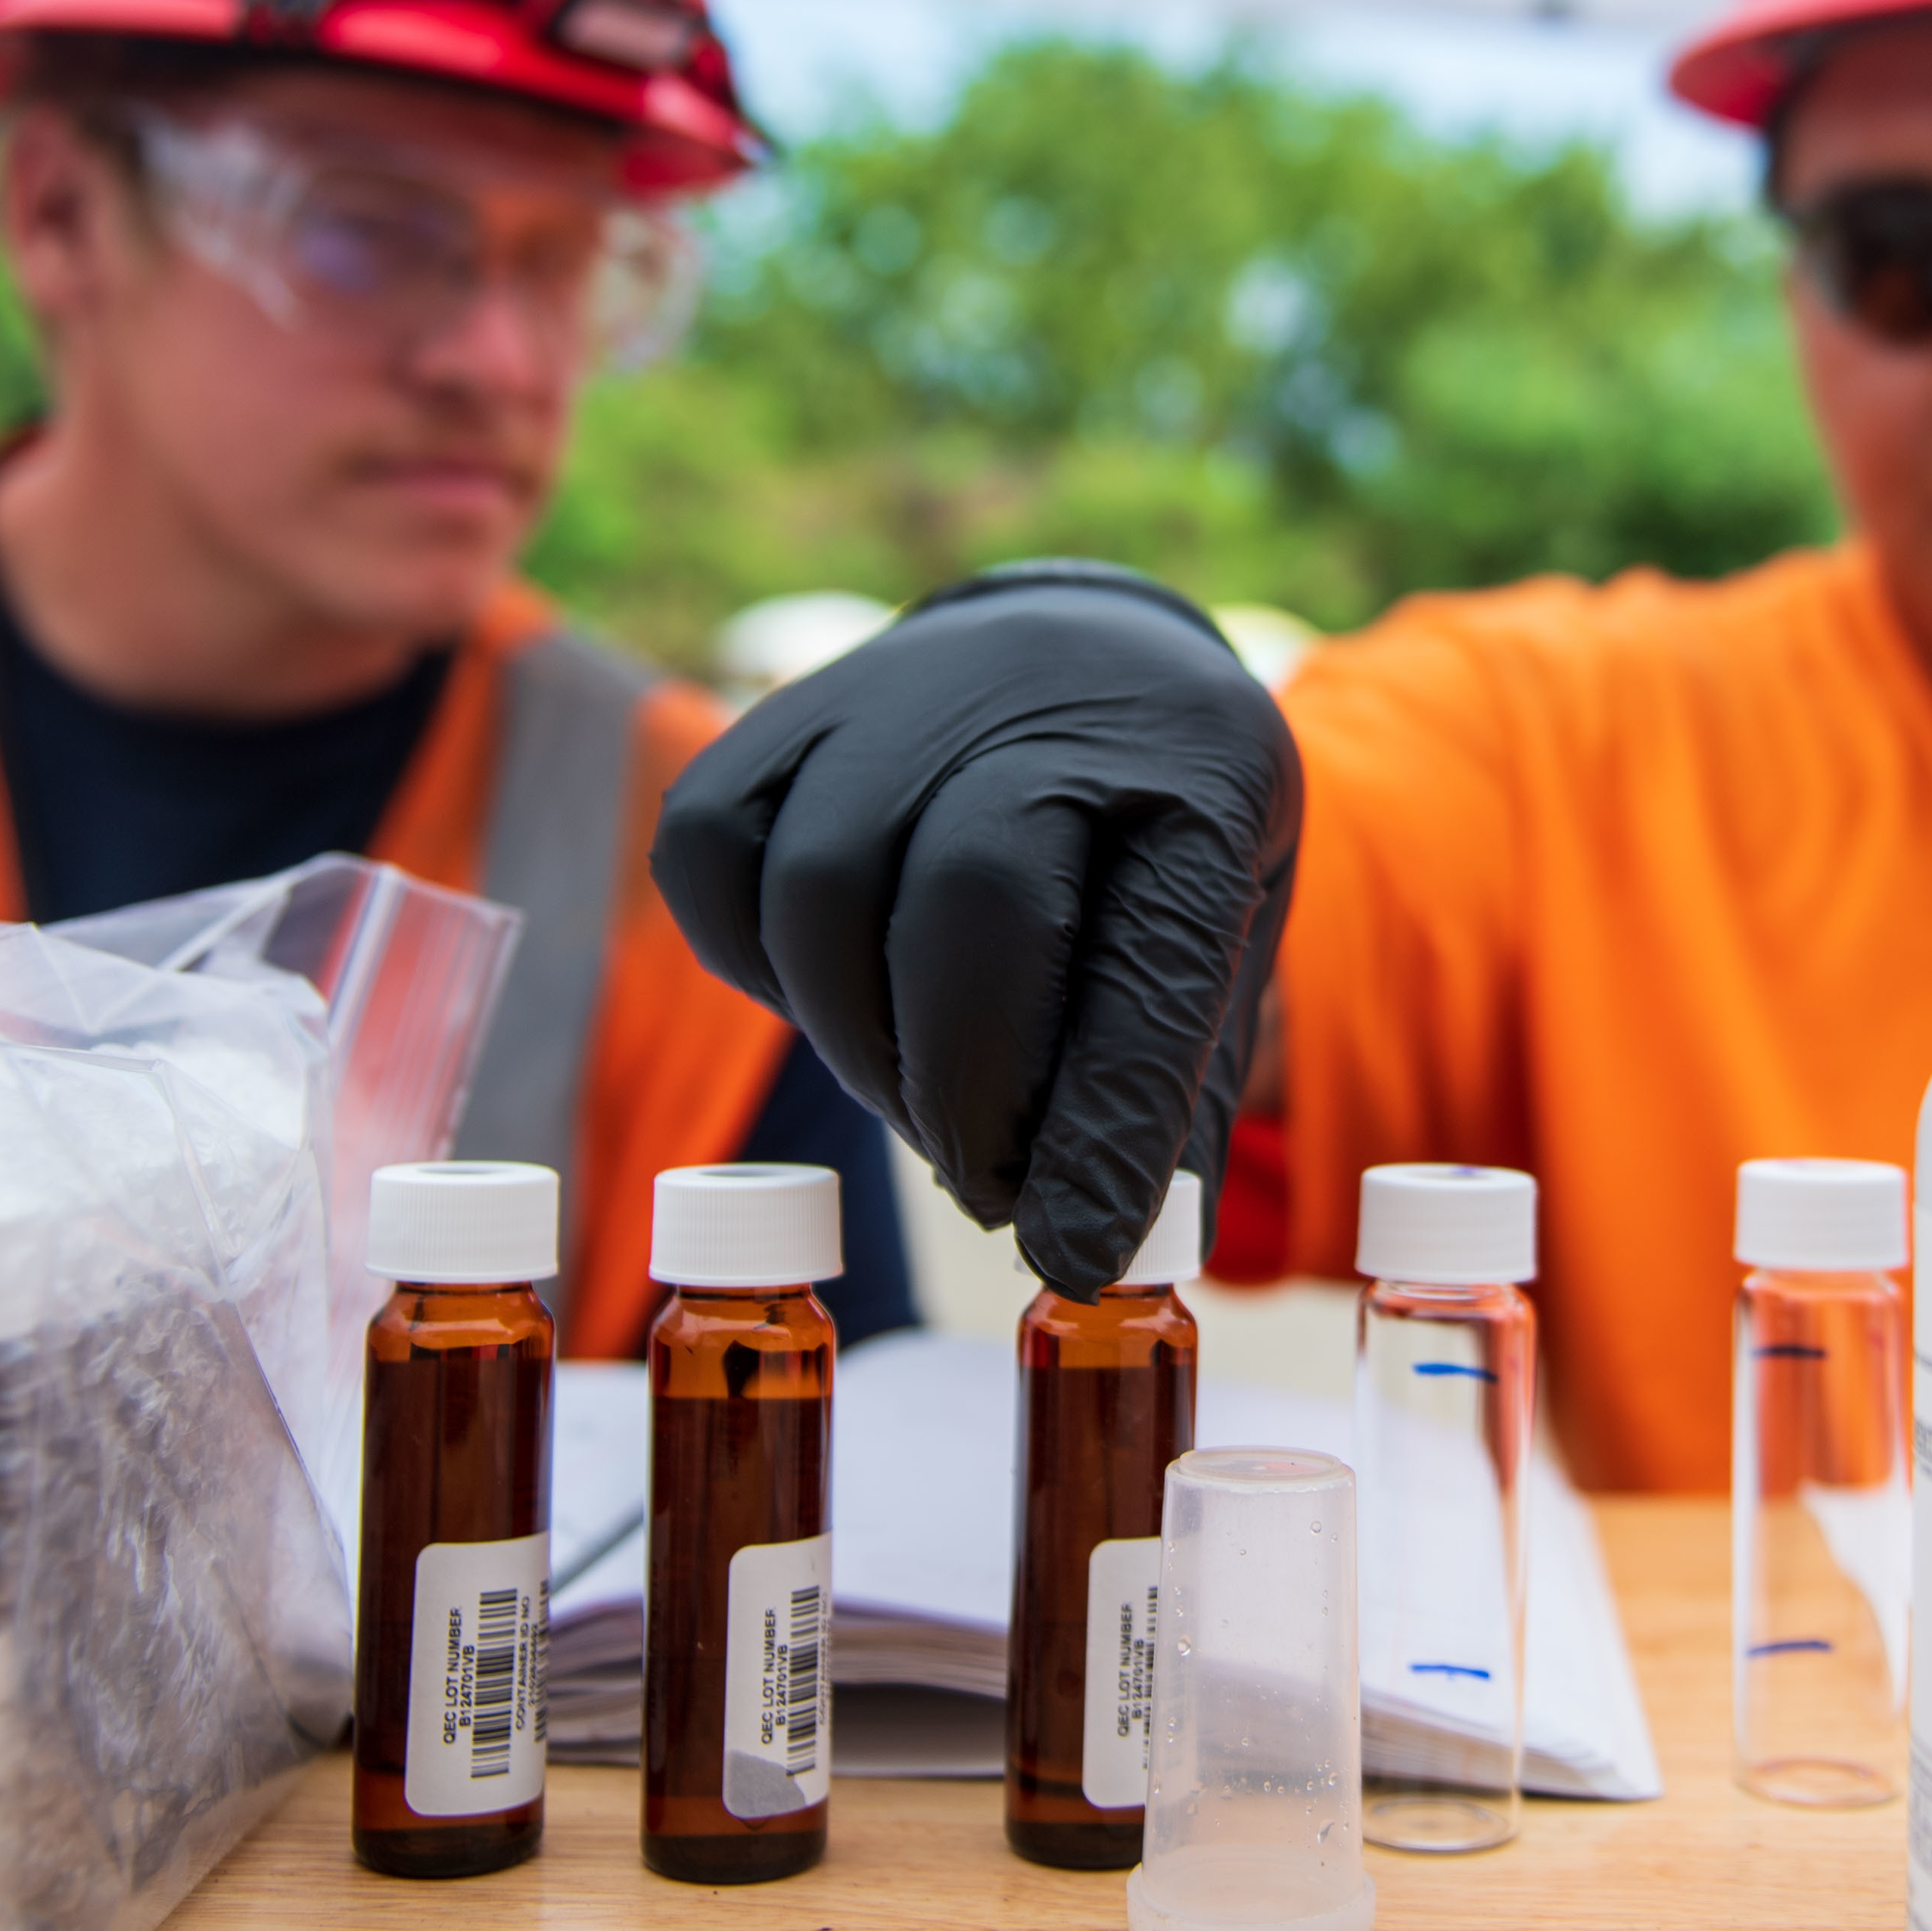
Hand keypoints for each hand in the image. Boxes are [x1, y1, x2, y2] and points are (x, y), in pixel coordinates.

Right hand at [654, 565, 1302, 1297]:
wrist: (1080, 669)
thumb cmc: (1152, 845)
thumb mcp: (1219, 948)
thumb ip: (1164, 1099)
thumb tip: (1098, 1261)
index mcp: (1203, 765)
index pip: (1153, 951)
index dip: (1108, 1121)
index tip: (1078, 1256)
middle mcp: (1048, 697)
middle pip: (971, 902)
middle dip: (966, 1090)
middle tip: (989, 1186)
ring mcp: (897, 689)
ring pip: (821, 888)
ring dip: (859, 1043)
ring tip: (924, 1094)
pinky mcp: (775, 714)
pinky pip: (712, 855)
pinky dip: (754, 962)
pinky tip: (837, 995)